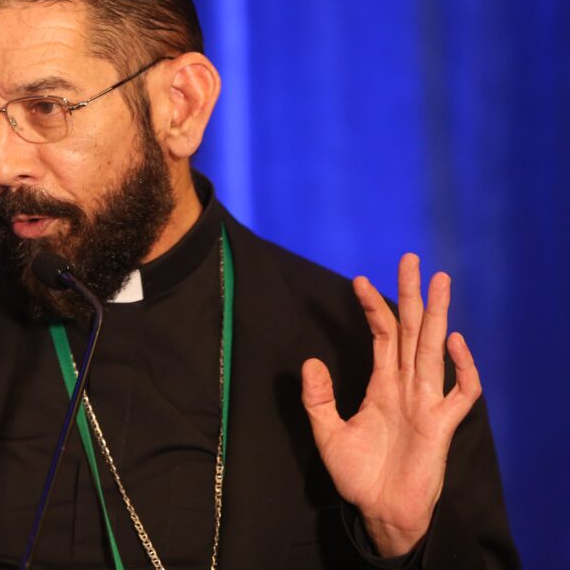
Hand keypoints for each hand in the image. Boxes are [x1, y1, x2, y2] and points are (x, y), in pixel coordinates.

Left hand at [300, 254, 481, 556]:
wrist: (380, 512)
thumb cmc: (358, 475)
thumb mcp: (326, 434)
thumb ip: (317, 399)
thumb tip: (310, 360)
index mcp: (381, 385)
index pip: (381, 336)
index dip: (373, 307)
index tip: (360, 280)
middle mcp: (406, 387)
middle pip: (411, 331)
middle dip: (412, 295)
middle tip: (410, 258)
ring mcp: (427, 403)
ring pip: (434, 350)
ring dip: (437, 316)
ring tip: (439, 281)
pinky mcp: (442, 426)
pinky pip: (460, 393)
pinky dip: (461, 368)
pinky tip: (452, 342)